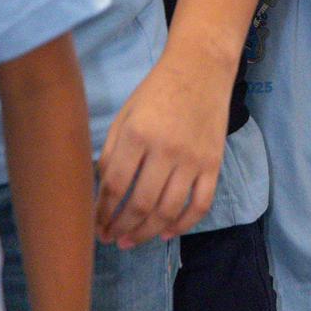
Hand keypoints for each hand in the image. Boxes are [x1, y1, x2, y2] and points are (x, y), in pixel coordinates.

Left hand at [96, 53, 233, 247]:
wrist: (201, 68)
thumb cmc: (157, 90)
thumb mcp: (125, 114)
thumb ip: (112, 151)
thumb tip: (104, 191)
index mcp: (138, 134)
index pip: (115, 185)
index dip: (102, 211)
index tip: (95, 224)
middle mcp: (166, 149)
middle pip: (140, 204)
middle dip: (121, 228)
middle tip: (110, 239)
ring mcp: (193, 159)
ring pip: (168, 210)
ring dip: (147, 233)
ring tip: (131, 241)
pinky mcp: (214, 163)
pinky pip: (200, 204)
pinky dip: (184, 225)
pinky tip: (167, 233)